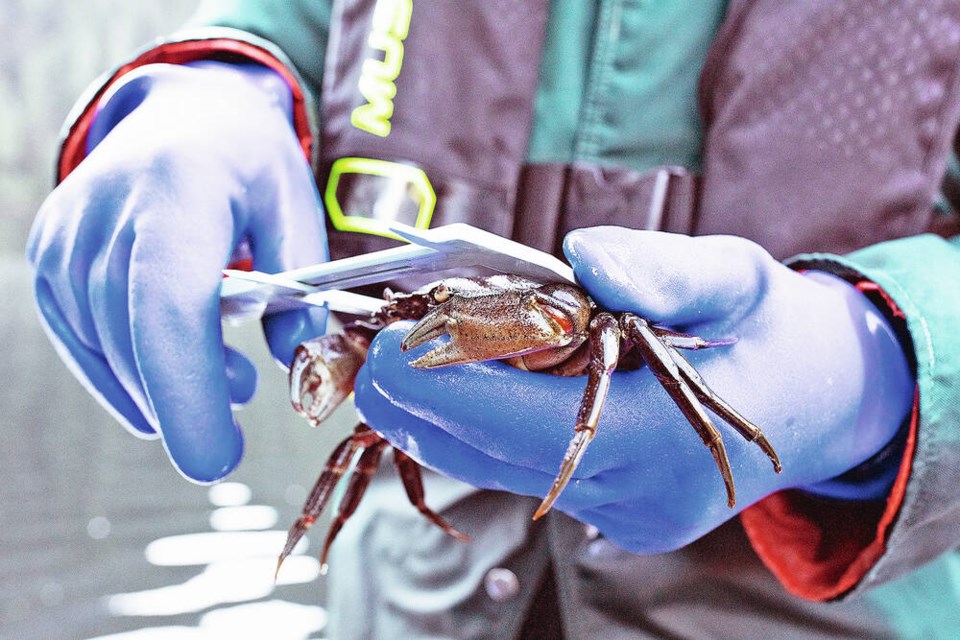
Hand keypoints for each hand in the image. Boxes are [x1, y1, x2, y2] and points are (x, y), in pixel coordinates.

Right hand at [26, 62, 327, 481]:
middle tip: (229, 441)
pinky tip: (170, 373)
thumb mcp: (296, 210)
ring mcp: (65, 239)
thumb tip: (297, 363)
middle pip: (133, 340)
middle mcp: (105, 215)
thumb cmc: (249, 166)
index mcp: (177, 193)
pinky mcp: (48, 261)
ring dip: (161, 389)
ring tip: (226, 382)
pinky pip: (83, 342)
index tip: (215, 458)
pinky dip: (127, 374)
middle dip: (184, 407)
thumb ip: (301, 288)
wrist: (183, 116)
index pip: (166, 308)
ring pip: (106, 349)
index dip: (186, 393)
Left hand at [353, 227, 913, 552]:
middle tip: (361, 347)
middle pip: (491, 449)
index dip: (441, 382)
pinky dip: (475, 428)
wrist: (814, 400)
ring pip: (495, 466)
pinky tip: (443, 392)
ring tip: (386, 364)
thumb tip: (581, 254)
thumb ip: (663, 270)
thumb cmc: (770, 329)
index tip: (378, 346)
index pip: (520, 420)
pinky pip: (519, 471)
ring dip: (435, 413)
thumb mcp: (734, 278)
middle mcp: (633, 495)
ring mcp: (621, 515)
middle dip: (418, 396)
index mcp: (662, 440)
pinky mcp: (612, 514)